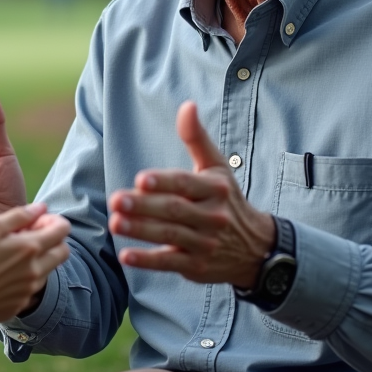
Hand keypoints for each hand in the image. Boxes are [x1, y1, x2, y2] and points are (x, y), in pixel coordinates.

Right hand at [0, 203, 70, 322]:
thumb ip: (18, 215)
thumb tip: (40, 208)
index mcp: (30, 248)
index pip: (62, 231)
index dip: (53, 220)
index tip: (37, 220)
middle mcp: (34, 272)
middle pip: (62, 253)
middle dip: (52, 240)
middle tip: (29, 235)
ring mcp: (26, 293)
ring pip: (46, 271)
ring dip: (37, 260)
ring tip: (10, 254)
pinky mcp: (15, 307)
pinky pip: (28, 290)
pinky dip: (22, 278)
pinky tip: (0, 274)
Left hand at [108, 102, 275, 288]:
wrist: (256, 248)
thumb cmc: (227, 200)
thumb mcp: (217, 167)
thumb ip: (197, 138)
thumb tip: (186, 105)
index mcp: (215, 190)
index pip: (186, 184)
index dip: (163, 182)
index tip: (140, 179)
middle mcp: (212, 217)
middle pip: (174, 210)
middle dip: (144, 206)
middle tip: (116, 200)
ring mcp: (205, 243)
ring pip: (170, 236)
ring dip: (141, 231)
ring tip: (115, 222)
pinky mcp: (197, 266)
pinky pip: (170, 263)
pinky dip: (148, 260)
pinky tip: (126, 255)